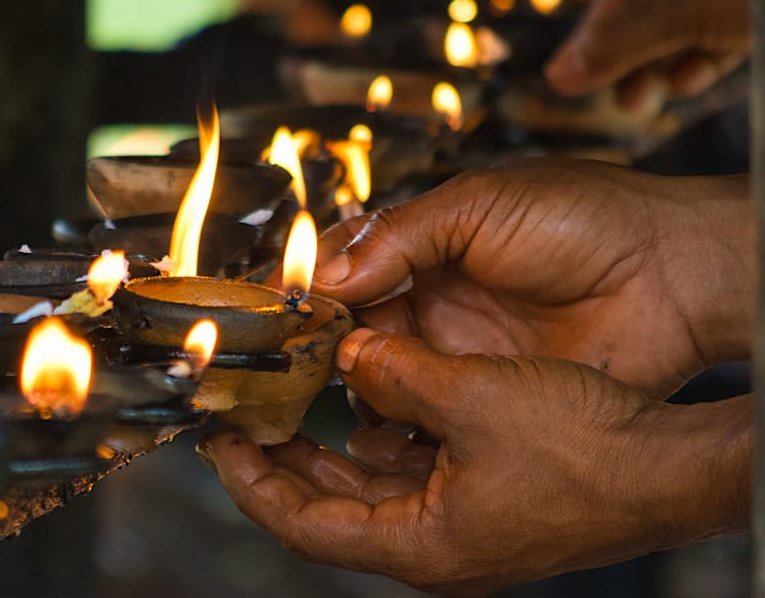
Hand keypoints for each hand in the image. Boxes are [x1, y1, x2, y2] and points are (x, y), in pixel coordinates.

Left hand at [199, 330, 748, 594]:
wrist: (674, 464)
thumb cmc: (588, 450)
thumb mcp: (470, 396)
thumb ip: (394, 371)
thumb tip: (351, 352)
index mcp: (420, 543)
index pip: (303, 523)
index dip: (252, 482)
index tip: (221, 444)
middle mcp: (435, 543)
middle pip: (331, 504)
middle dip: (284, 457)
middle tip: (248, 415)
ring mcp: (463, 524)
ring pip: (371, 482)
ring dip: (333, 439)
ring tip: (299, 393)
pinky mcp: (489, 497)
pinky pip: (414, 466)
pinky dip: (385, 430)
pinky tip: (372, 389)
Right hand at [310, 159, 748, 398]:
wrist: (672, 275)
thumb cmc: (585, 218)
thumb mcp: (478, 205)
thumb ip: (399, 236)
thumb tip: (325, 275)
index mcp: (424, 245)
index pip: (345, 268)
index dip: (310, 287)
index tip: (279, 307)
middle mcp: (431, 300)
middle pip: (350, 325)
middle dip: (319, 338)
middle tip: (292, 354)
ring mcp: (456, 351)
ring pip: (377, 373)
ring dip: (349, 379)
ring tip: (327, 382)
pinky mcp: (484, 396)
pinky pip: (423, 413)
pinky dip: (392, 418)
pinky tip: (371, 415)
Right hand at [544, 0, 749, 109]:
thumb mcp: (678, 14)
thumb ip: (614, 48)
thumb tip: (559, 78)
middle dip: (611, 39)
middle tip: (586, 81)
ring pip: (668, 23)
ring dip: (644, 65)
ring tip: (631, 103)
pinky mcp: (752, 14)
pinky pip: (706, 40)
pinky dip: (686, 66)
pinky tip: (673, 90)